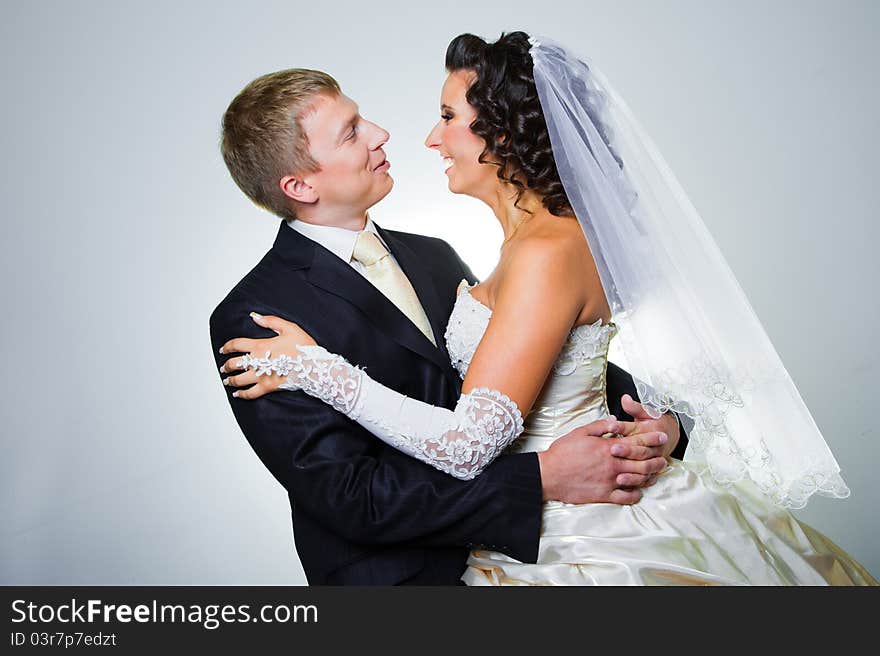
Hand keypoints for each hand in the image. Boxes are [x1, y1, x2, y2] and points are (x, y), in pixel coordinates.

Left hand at [219, 313, 316, 399]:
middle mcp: (257, 361)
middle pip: (234, 364)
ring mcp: (261, 376)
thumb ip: (271, 322)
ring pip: (239, 380)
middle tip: (223, 367)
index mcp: (260, 346)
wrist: (313, 366)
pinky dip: (242, 394)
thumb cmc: (303, 347)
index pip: (236, 345)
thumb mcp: (289, 328)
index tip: (223, 349)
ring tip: (227, 380)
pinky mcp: (267, 387)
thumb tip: (255, 317)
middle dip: (226, 365)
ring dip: (230, 380)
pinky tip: (238, 394)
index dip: (227, 346)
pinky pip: (250, 393)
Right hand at [537, 416, 667, 504]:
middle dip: (656, 459)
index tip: (662, 436)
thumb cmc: (563, 452)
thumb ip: (601, 426)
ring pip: (638, 479)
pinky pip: (626, 497)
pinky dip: (636, 494)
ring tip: (656, 474)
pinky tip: (639, 491)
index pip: (637, 442)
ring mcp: (610, 481)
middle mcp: (613, 464)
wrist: (549, 475)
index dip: (652, 438)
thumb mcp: (580, 432)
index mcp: (608, 447)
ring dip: (650, 476)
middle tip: (664, 458)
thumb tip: (617, 421)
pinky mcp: (604, 495)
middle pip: (642, 462)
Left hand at [606, 394, 679, 487]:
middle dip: (626, 450)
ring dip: (631, 472)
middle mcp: (652, 446)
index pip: (634, 429)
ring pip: (644, 467)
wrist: (671, 434)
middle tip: (612, 450)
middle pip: (639, 449)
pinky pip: (646, 479)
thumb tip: (625, 398)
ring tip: (618, 477)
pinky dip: (637, 483)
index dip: (622, 427)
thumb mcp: (646, 412)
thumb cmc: (653, 422)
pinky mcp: (653, 470)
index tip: (611, 426)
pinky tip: (625, 487)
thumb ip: (635, 407)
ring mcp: (654, 459)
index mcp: (649, 430)